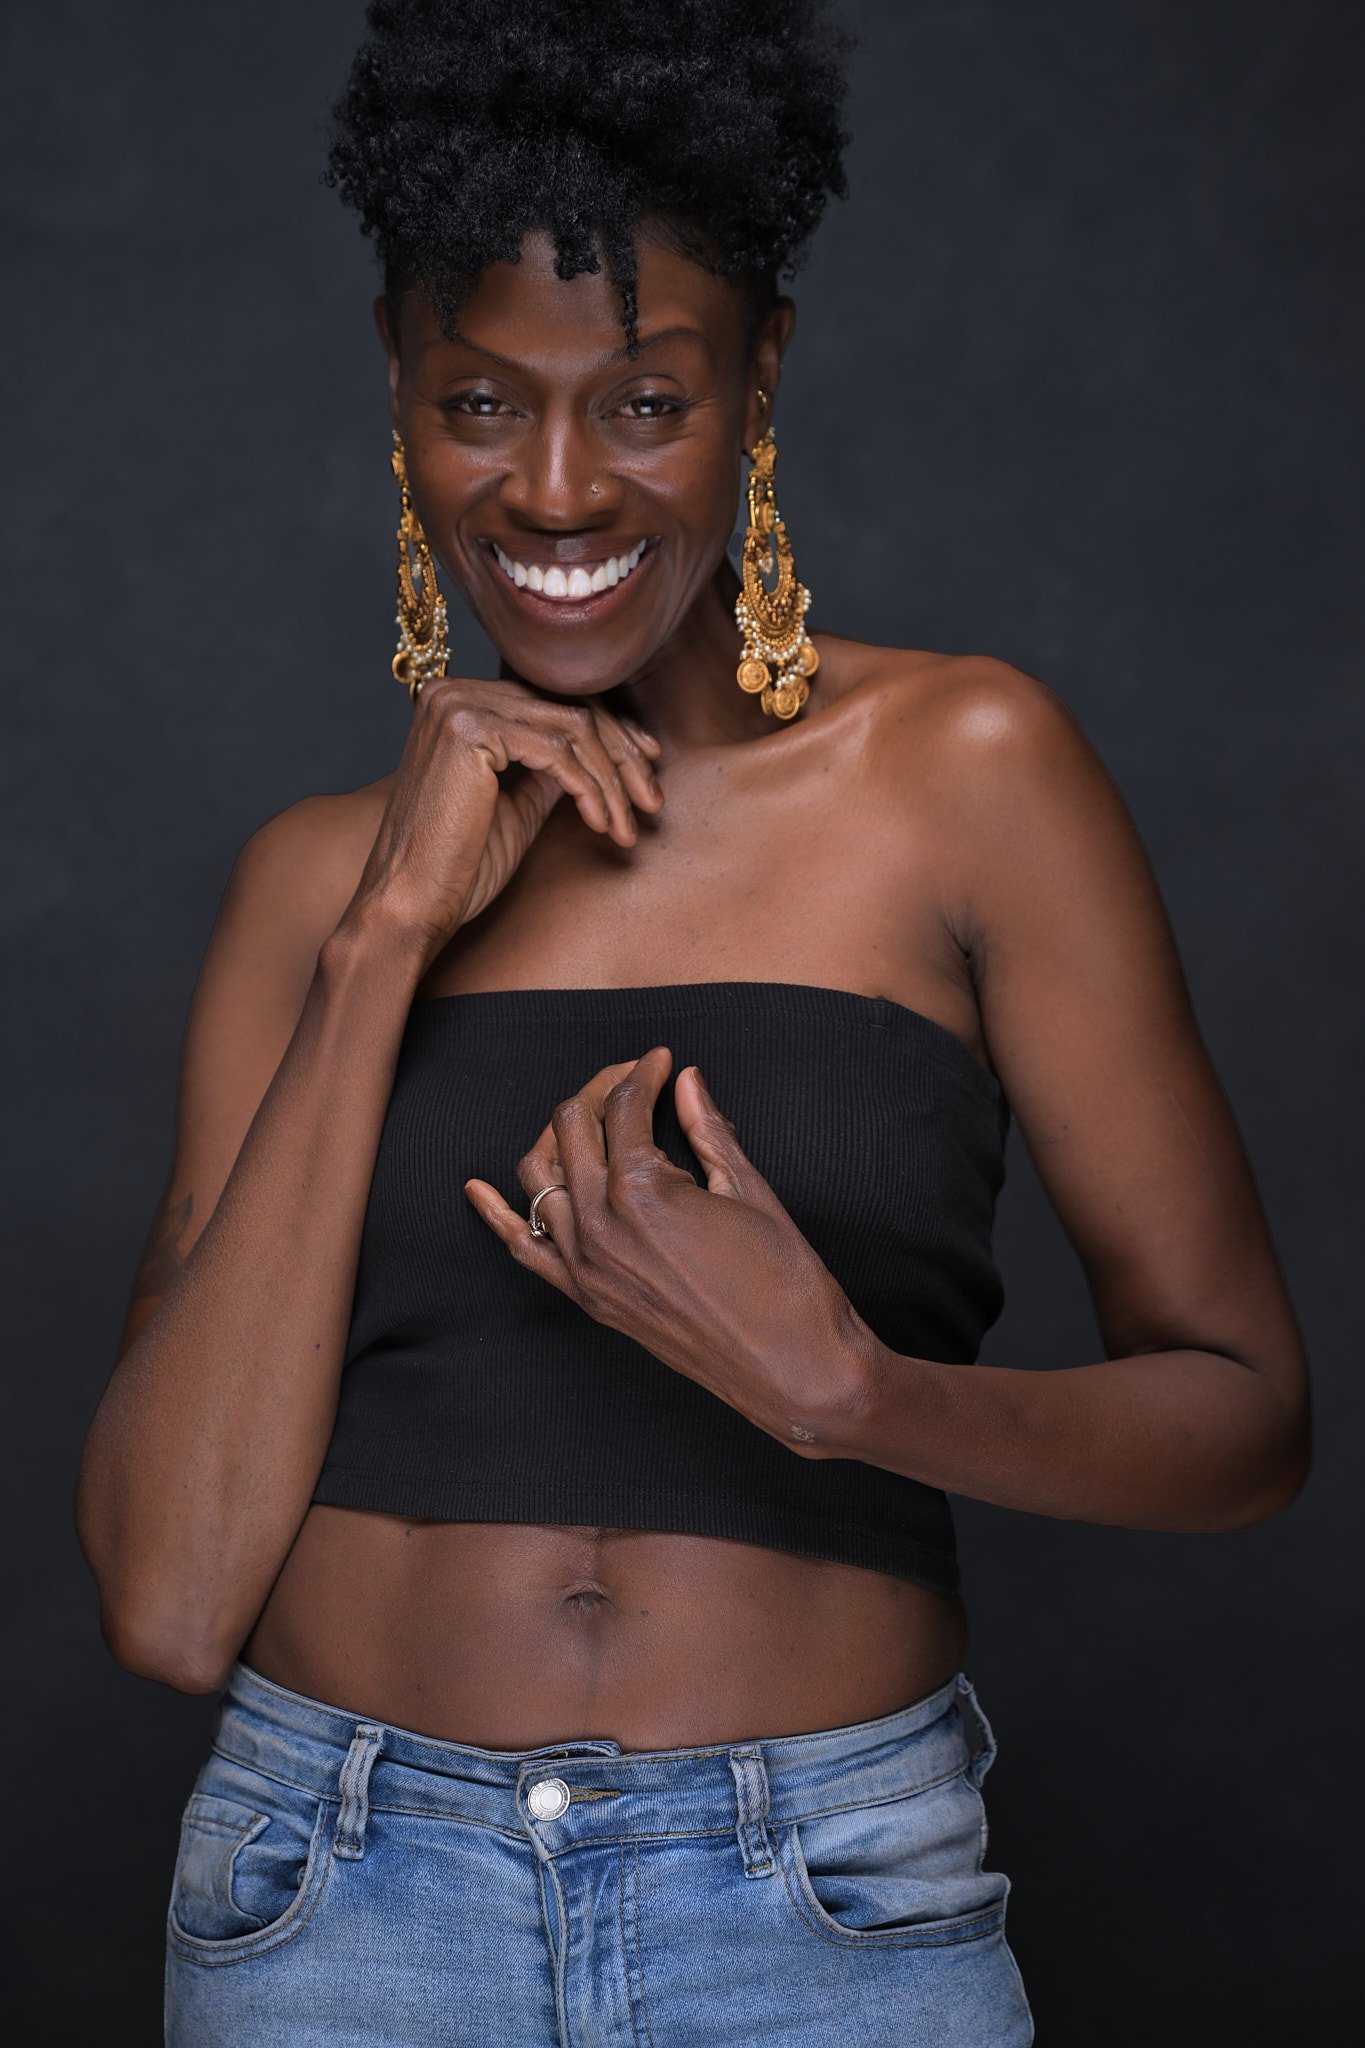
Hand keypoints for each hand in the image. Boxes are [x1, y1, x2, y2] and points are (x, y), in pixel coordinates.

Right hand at [336, 677, 664, 969]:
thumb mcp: (517, 805)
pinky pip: (558, 752)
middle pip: (570, 707)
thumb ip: (550, 769)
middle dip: (623, 756)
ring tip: (630, 826)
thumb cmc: (457, 867)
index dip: (611, 732)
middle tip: (653, 801)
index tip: (648, 765)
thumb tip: (599, 751)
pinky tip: (602, 825)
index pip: (554, 701)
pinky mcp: (469, 731)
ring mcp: (458, 706)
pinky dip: (591, 789)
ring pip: (573, 728)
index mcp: (459, 703)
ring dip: (613, 780)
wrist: (409, 906)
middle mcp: (454, 692)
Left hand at [463, 1048, 873, 1456]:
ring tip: (591, 1123)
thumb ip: (708, 1129)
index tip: (664, 1061)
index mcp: (642, 1188)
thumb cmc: (784, 1281)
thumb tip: (688, 1082)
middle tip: (634, 1081)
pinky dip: (496, 1215)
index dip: (646, 1071)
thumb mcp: (749, 1190)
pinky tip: (477, 1188)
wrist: (791, 1368)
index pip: (624, 1105)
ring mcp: (585, 1264)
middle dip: (601, 1090)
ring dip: (559, 1137)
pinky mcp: (587, 1297)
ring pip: (538, 1174)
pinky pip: (522, 1250)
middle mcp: (600, 1223)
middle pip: (573, 1127)